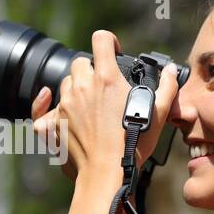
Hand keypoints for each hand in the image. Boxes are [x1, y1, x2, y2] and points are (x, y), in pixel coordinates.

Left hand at [30, 30, 180, 181]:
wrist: (108, 173)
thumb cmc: (134, 144)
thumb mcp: (160, 114)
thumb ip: (168, 87)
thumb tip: (172, 72)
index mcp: (107, 78)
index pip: (101, 40)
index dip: (108, 42)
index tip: (114, 51)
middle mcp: (82, 87)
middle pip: (80, 63)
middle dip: (91, 70)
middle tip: (104, 87)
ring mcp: (64, 105)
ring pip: (65, 84)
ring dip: (75, 89)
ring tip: (90, 106)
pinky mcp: (53, 124)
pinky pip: (42, 110)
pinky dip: (44, 105)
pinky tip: (49, 103)